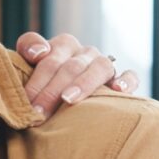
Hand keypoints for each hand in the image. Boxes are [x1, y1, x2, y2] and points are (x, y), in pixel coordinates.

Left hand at [15, 32, 136, 113]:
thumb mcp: (31, 63)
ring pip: (100, 67)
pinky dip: (126, 81)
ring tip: (68, 100)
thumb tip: (38, 52)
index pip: (50, 57)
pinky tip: (118, 90)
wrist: (69, 96)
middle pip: (71, 67)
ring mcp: (105, 65)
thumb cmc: (46, 82)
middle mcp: (86, 53)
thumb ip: (28, 47)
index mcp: (64, 45)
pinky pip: (131, 76)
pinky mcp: (122, 80)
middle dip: (52, 91)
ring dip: (83, 83)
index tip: (27, 101)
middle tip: (38, 114)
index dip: (37, 79)